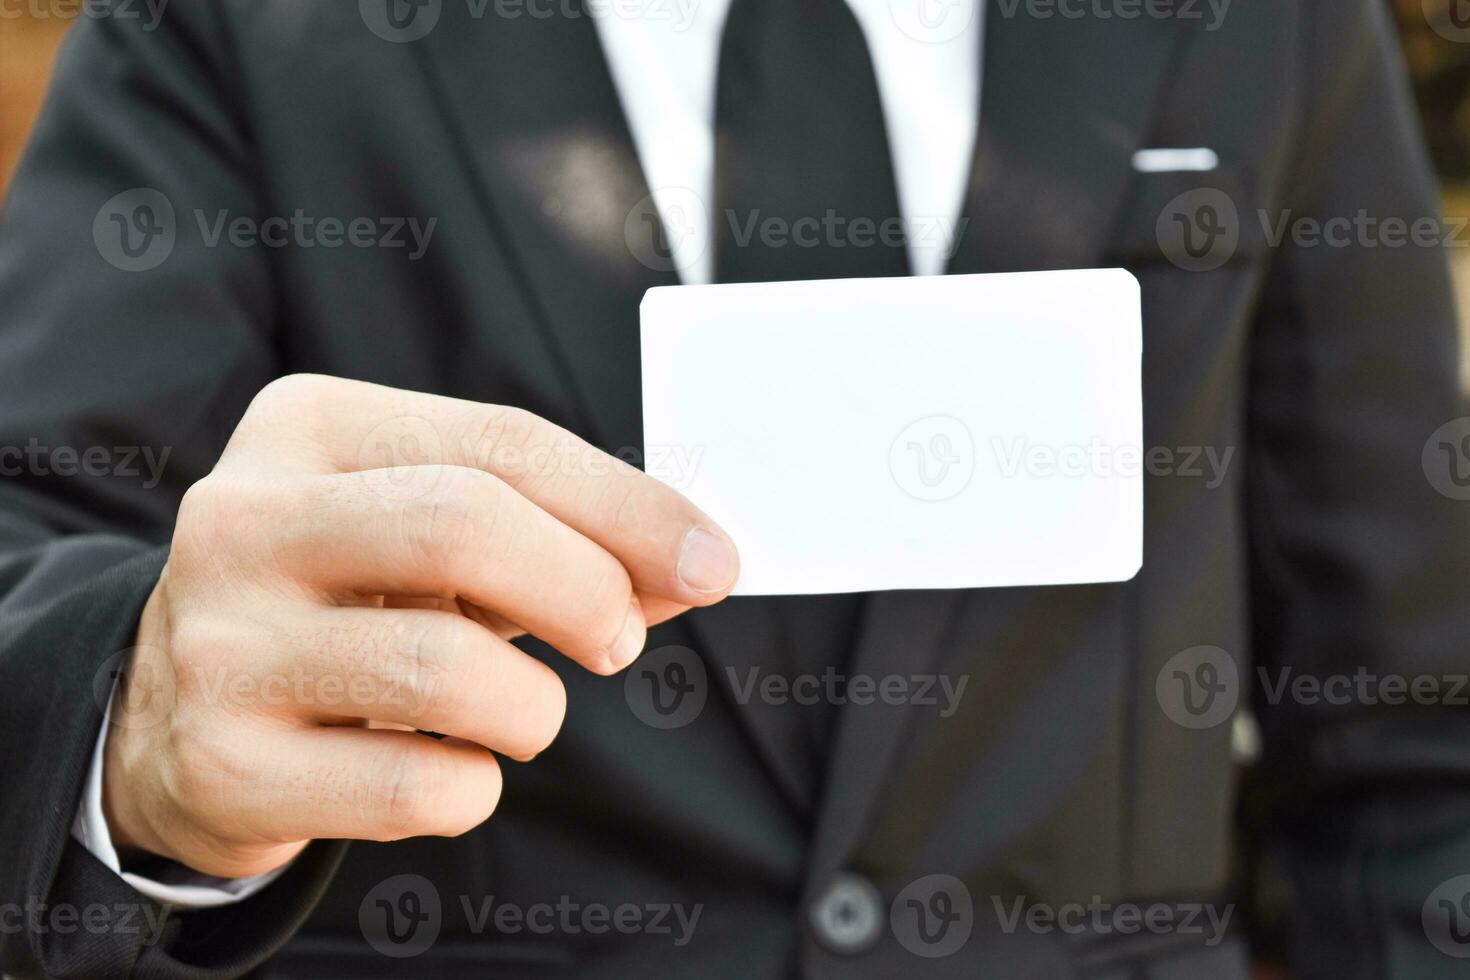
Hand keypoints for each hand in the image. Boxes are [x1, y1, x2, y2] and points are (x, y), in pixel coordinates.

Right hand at [102, 375, 738, 877]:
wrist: (170, 713)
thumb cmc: (343, 600)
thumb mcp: (434, 538)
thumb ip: (561, 535)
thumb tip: (696, 563)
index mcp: (308, 428)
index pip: (502, 444)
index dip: (628, 506)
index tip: (712, 561)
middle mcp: (244, 520)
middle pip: (464, 525)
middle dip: (585, 588)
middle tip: (620, 638)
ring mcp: (221, 643)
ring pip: (445, 668)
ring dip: (534, 706)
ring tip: (521, 710)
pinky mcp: (221, 762)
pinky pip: (416, 785)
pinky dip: (476, 786)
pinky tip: (452, 766)